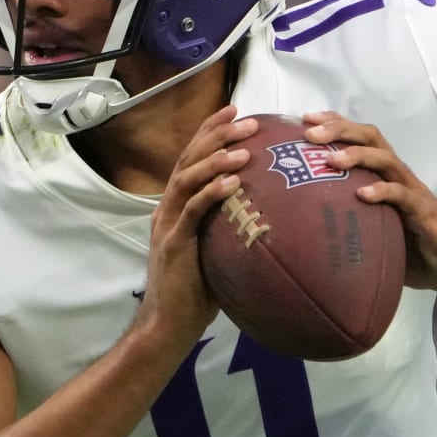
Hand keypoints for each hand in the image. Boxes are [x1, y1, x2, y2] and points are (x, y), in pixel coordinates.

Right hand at [137, 106, 257, 344]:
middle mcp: (168, 209)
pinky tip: (233, 182)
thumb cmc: (197, 292)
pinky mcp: (173, 245)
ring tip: (244, 146)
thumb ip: (230, 226)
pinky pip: (192, 212)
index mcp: (176, 206)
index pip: (192, 158)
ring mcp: (167, 225)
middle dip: (217, 135)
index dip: (211, 131)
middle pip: (189, 159)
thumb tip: (269, 211)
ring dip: (216, 159)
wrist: (168, 326)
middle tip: (247, 119)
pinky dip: (212, 192)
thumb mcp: (217, 249)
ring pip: (187, 179)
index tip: (236, 110)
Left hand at [302, 112, 436, 302]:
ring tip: (331, 160)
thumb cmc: (415, 251)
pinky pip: (403, 195)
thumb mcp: (373, 234)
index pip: (361, 139)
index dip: (336, 124)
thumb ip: (348, 225)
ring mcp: (413, 192)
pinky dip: (383, 191)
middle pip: (371, 138)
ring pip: (386, 159)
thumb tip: (307, 233)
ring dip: (357, 155)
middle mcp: (399, 177)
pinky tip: (363, 195)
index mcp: (386, 177)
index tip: (305, 121)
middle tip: (309, 134)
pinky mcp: (425, 212)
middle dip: (339, 130)